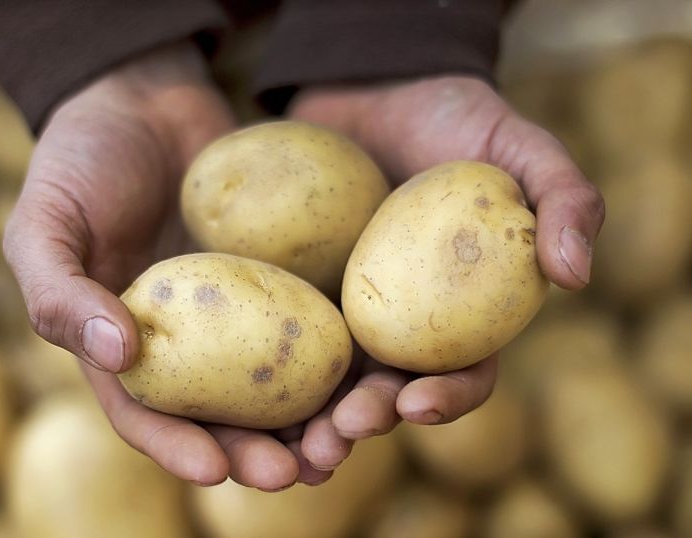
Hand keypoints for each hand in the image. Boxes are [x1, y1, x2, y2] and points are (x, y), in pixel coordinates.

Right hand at [3, 42, 330, 489]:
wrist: (144, 97)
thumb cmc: (82, 160)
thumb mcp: (44, 222)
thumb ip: (61, 290)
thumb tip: (117, 355)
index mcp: (126, 344)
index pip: (149, 413)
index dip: (178, 447)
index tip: (215, 471)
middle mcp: (188, 338)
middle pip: (224, 413)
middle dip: (258, 451)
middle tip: (295, 472)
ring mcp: (240, 308)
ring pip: (277, 379)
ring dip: (309, 419)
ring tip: (342, 442)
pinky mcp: (283, 272)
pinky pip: (311, 315)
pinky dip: (337, 350)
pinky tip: (370, 370)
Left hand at [285, 75, 604, 468]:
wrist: (380, 87)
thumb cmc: (459, 119)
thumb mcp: (522, 148)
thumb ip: (565, 200)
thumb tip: (575, 276)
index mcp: (463, 313)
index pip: (465, 372)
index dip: (447, 398)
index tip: (415, 404)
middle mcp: (404, 322)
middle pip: (387, 389)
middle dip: (366, 419)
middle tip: (339, 436)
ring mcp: (346, 307)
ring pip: (328, 377)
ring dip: (312, 417)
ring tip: (293, 440)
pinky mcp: (298, 285)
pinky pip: (279, 326)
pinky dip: (265, 363)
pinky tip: (242, 391)